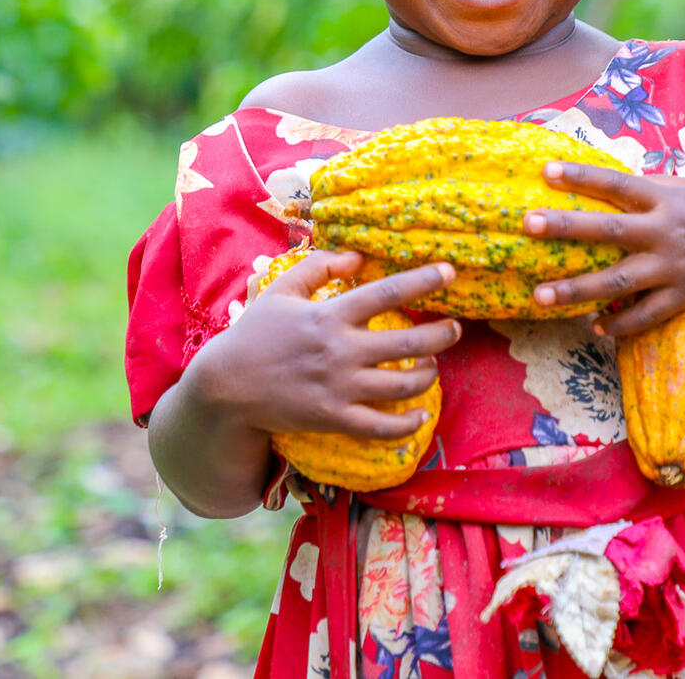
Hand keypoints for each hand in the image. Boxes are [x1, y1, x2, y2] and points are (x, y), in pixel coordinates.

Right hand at [187, 250, 461, 440]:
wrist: (228, 386)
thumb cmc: (255, 333)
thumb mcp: (281, 290)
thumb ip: (318, 266)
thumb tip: (357, 257)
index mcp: (330, 315)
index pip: (386, 293)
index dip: (422, 280)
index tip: (449, 271)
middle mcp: (341, 351)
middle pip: (408, 343)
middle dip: (441, 335)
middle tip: (456, 328)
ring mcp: (340, 387)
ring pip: (403, 385)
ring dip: (428, 374)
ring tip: (433, 366)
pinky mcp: (335, 418)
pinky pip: (382, 427)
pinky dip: (409, 424)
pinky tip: (422, 414)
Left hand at [523, 161, 684, 336]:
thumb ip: (659, 189)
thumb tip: (621, 183)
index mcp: (669, 197)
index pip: (616, 183)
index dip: (580, 176)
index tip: (544, 170)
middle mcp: (668, 231)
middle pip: (607, 230)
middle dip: (565, 228)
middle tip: (527, 225)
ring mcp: (677, 266)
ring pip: (617, 282)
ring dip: (576, 290)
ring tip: (539, 296)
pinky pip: (647, 315)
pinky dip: (620, 324)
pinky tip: (594, 327)